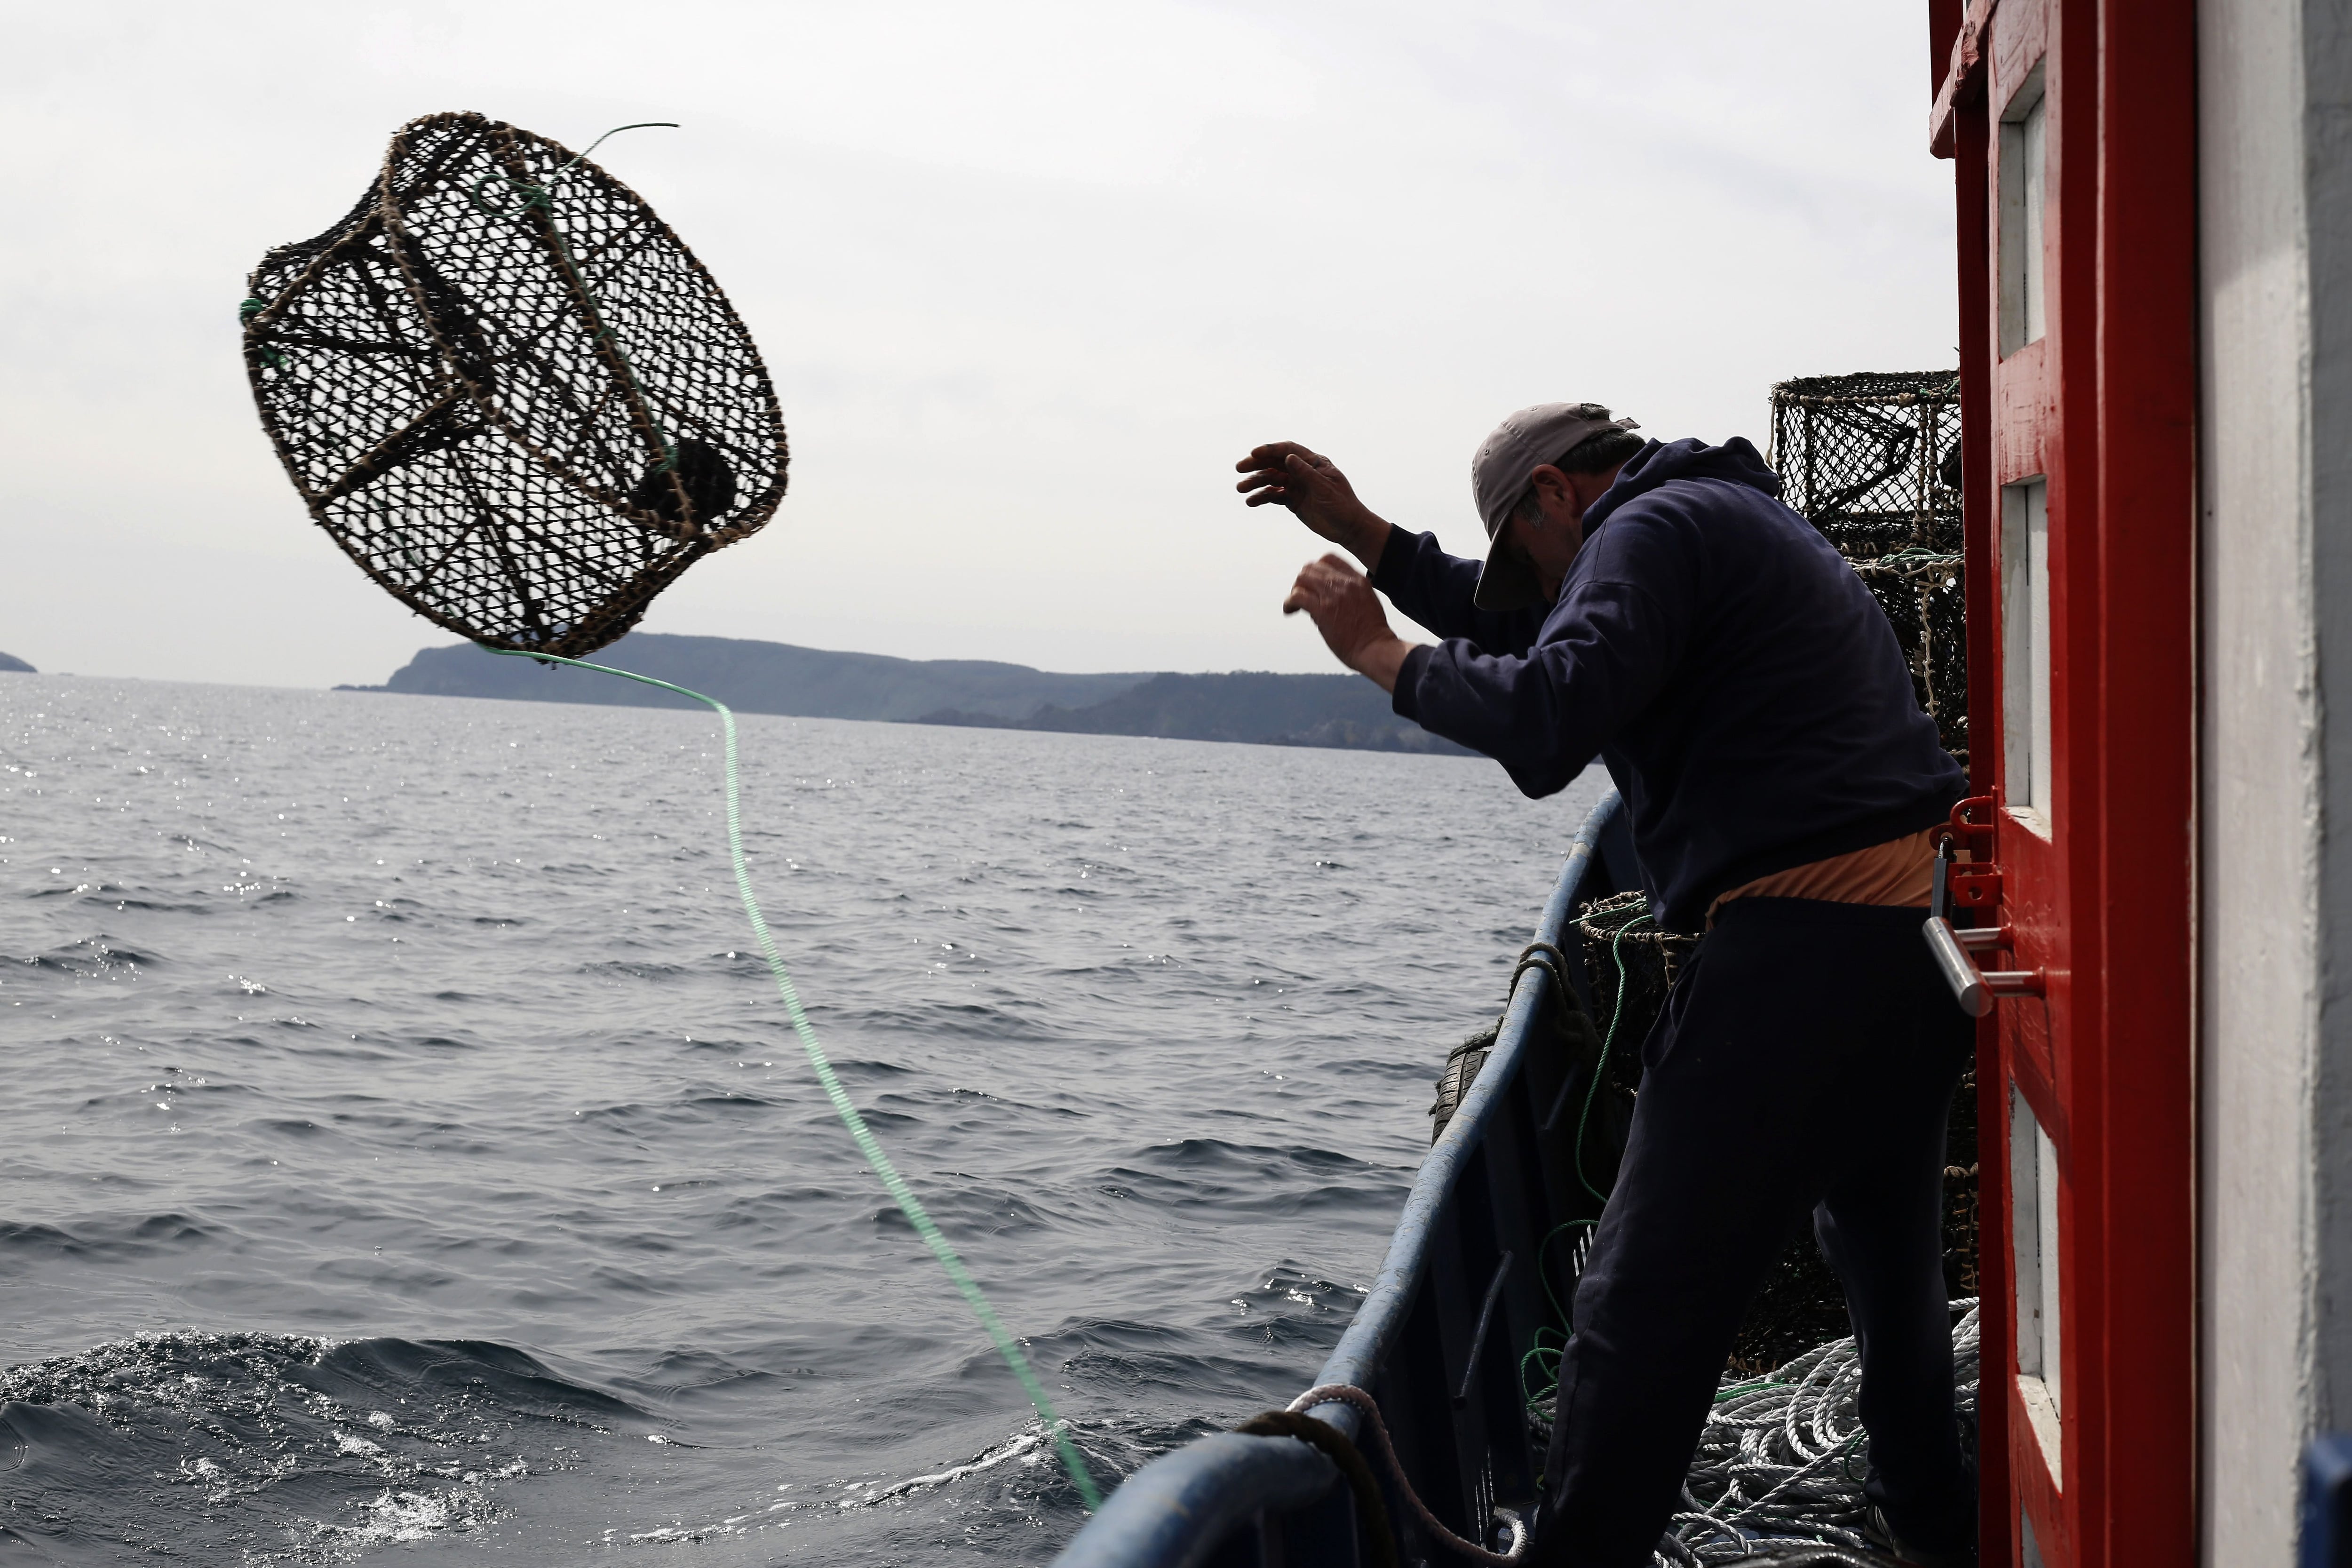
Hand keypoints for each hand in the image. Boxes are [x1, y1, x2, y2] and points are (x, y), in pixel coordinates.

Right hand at [1236, 442, 1389, 569]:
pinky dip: (1262, 497)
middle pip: (1275, 463)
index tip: (1253, 453)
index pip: (1288, 451)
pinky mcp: (1293, 500)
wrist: (1348, 528)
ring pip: (1271, 480)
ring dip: (1255, 483)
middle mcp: (1303, 471)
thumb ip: (1306, 473)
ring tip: (1240, 489)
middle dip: (1256, 465)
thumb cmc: (1342, 505)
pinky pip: (1274, 496)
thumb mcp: (1325, 488)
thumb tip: (1289, 458)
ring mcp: (1297, 485)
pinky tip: (1250, 502)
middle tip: (1239, 469)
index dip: (1270, 450)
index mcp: (1314, 463)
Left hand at [1283, 554, 1415, 691]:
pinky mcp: (1323, 610)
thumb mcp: (1366, 601)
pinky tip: (1290, 610)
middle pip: (1312, 568)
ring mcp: (1334, 595)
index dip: (1316, 569)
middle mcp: (1345, 583)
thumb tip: (1323, 594)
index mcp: (1357, 579)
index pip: (1329, 559)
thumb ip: (1349, 592)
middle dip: (1303, 581)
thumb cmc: (1371, 632)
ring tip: (1295, 604)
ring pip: (1302, 578)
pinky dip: (1289, 602)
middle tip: (1302, 596)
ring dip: (1295, 590)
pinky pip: (1297, 597)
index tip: (1313, 583)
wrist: (1374, 648)